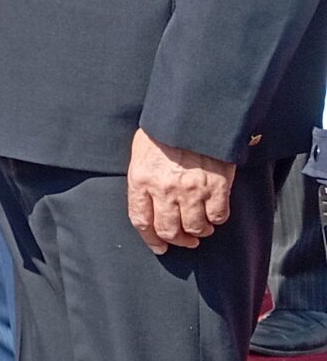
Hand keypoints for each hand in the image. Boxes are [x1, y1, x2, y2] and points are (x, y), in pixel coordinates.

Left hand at [126, 130, 236, 254]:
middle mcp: (164, 189)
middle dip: (177, 240)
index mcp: (141, 180)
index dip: (150, 239)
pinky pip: (219, 215)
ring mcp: (192, 189)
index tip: (159, 246)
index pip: (141, 220)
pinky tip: (215, 214)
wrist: (193, 115)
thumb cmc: (164, 131)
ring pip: (195, 227)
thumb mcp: (141, 153)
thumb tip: (146, 203)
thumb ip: (142, 180)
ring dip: (199, 232)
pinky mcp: (217, 186)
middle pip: (169, 230)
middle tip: (185, 240)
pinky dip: (217, 219)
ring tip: (201, 228)